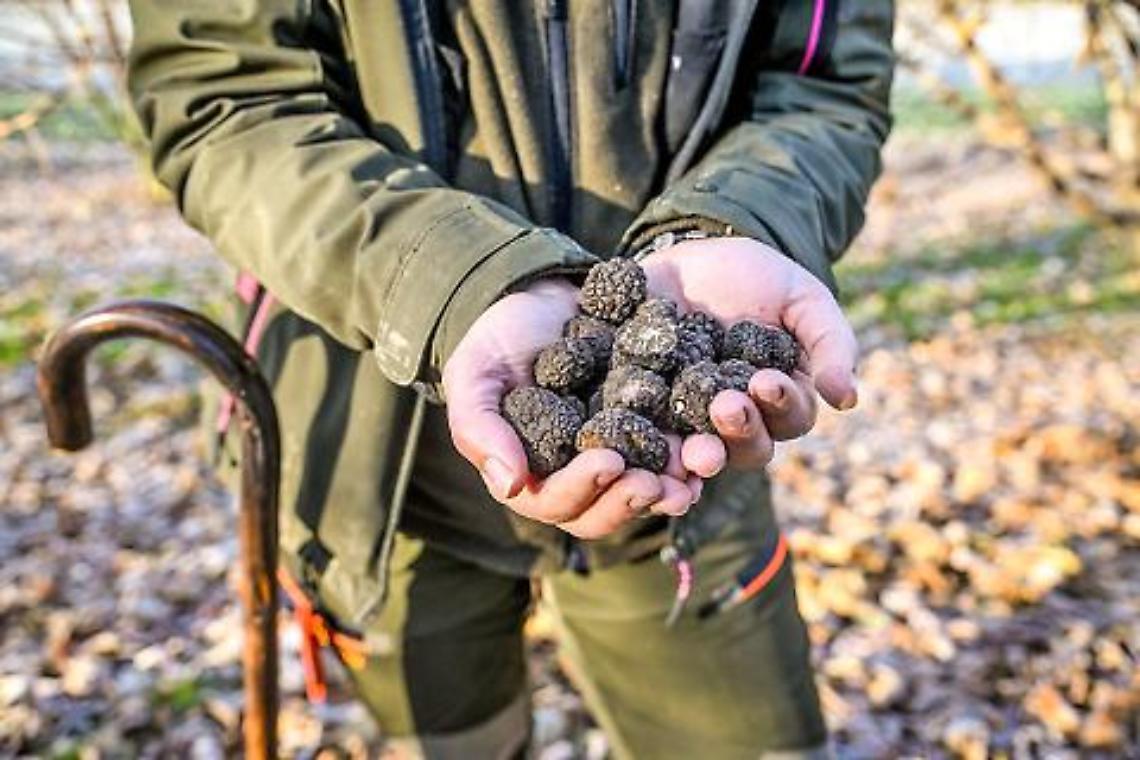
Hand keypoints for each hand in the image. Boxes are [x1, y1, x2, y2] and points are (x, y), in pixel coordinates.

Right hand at [443, 278, 698, 538]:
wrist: (545, 298)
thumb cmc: (498, 339)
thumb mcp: (475, 373)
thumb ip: (479, 427)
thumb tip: (509, 485)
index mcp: (533, 475)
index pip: (555, 502)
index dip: (582, 488)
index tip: (608, 460)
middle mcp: (576, 478)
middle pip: (604, 512)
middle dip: (630, 500)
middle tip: (656, 482)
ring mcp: (618, 458)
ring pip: (643, 493)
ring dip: (669, 491)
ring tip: (692, 475)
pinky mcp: (651, 433)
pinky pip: (674, 457)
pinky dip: (692, 457)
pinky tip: (712, 446)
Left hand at [640, 237, 858, 475]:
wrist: (686, 257)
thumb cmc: (755, 278)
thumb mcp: (801, 298)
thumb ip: (830, 343)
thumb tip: (847, 400)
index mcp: (780, 400)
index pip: (791, 417)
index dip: (782, 404)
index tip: (767, 382)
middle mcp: (738, 421)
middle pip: (748, 447)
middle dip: (740, 430)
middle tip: (727, 406)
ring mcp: (689, 422)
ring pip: (701, 455)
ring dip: (699, 456)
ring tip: (693, 448)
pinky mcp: (645, 413)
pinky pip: (648, 443)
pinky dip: (648, 454)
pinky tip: (644, 450)